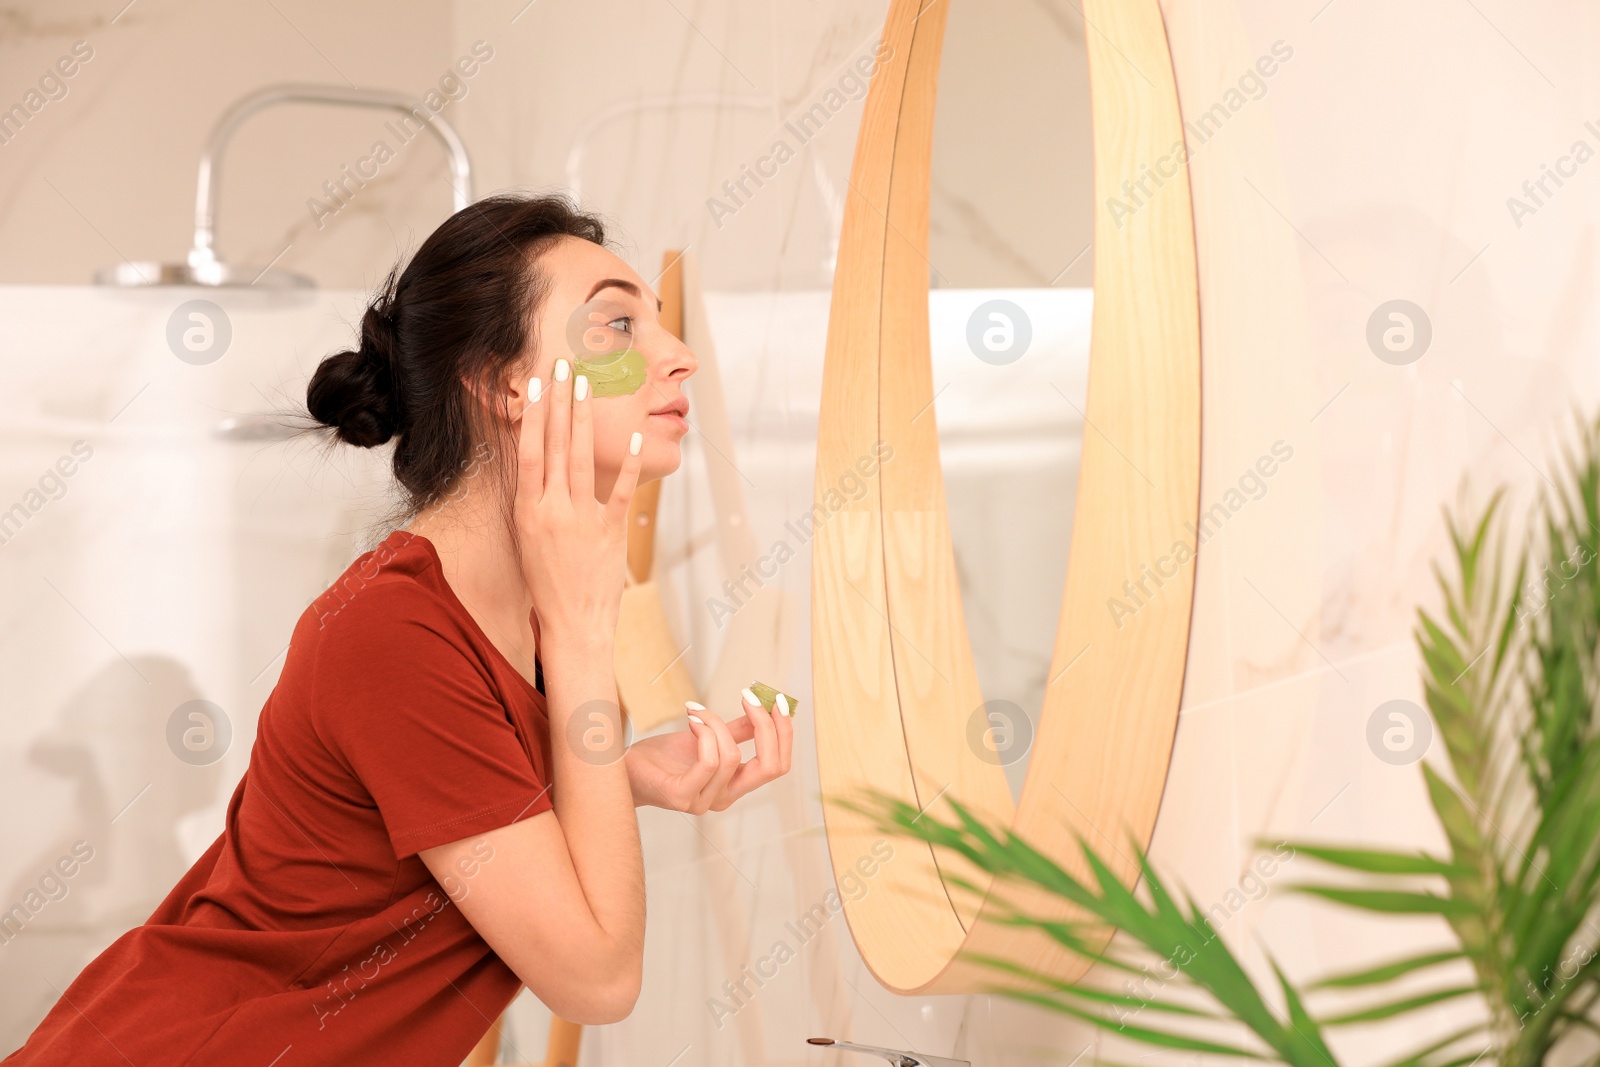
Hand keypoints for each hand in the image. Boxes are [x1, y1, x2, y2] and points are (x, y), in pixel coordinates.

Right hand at [515, 360, 644, 641]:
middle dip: (560, 401)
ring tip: (588, 385)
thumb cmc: (549, 582)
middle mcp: (551, 510)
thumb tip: (538, 461)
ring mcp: (581, 519)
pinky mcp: (609, 531)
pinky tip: (634, 435)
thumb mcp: (530, 537)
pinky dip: (627, 461)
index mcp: (527, 511)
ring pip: (581, 457)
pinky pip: (619, 489)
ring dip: (585, 418)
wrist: (572, 625)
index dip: (533, 414)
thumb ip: (535, 498)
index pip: (527, 451)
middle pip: (554, 445)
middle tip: (564, 366)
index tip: (537, 384)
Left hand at [625, 688, 793, 812]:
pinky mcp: (682, 796)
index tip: (777, 700)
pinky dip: (704, 732)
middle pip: (769, 767)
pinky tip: (691, 718)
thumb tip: (764, 707)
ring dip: (715, 722)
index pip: (777, 765)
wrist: (623, 770)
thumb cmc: (662, 757)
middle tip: (749, 697)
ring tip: (696, 710)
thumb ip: (736, 730)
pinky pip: (708, 762)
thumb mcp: (706, 737)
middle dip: (766, 727)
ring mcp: (704, 801)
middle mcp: (724, 798)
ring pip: (732, 755)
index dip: (784, 733)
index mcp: (735, 785)